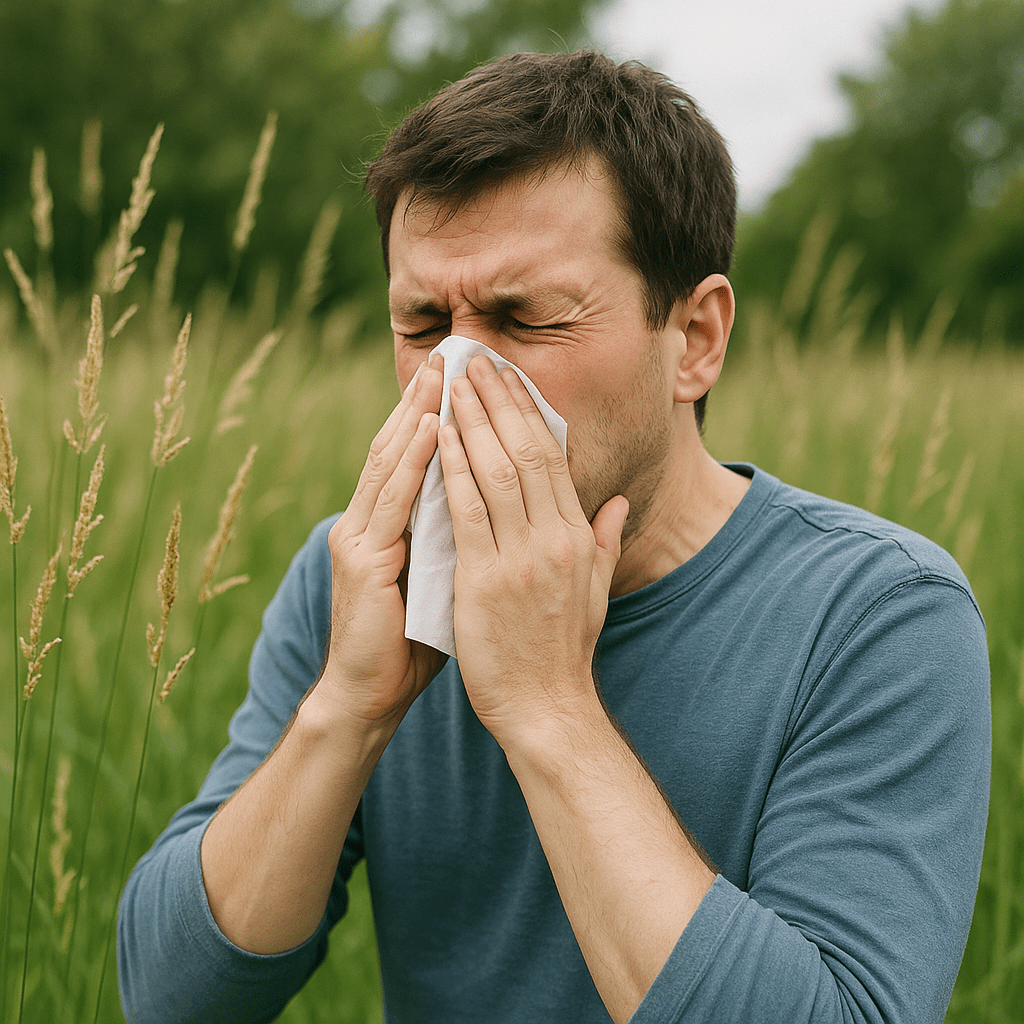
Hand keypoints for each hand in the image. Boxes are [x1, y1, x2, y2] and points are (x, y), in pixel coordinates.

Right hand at [318, 359, 445, 726]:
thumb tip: (500, 508)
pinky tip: (426, 428)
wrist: (371, 694)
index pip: (415, 457)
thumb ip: (464, 537)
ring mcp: (358, 537)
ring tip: (441, 373)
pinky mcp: (359, 559)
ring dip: (416, 414)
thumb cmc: (412, 641)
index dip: (439, 415)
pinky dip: (409, 462)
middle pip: (398, 447)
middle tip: (453, 354)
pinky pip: (389, 502)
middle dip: (426, 399)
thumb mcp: (445, 577)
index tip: (469, 378)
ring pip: (390, 463)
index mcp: (388, 525)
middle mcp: (366, 521)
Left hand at [438, 355, 628, 743]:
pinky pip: (467, 512)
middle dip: (498, 401)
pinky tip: (437, 439)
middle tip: (474, 362)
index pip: (551, 457)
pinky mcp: (487, 580)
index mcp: (578, 537)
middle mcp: (555, 539)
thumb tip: (614, 502)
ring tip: (452, 384)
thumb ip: (605, 540)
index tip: (507, 379)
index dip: (527, 412)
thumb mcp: (596, 591)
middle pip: (525, 452)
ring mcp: (522, 558)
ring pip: (496, 472)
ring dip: (472, 423)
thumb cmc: (564, 651)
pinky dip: (452, 470)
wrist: (548, 708)